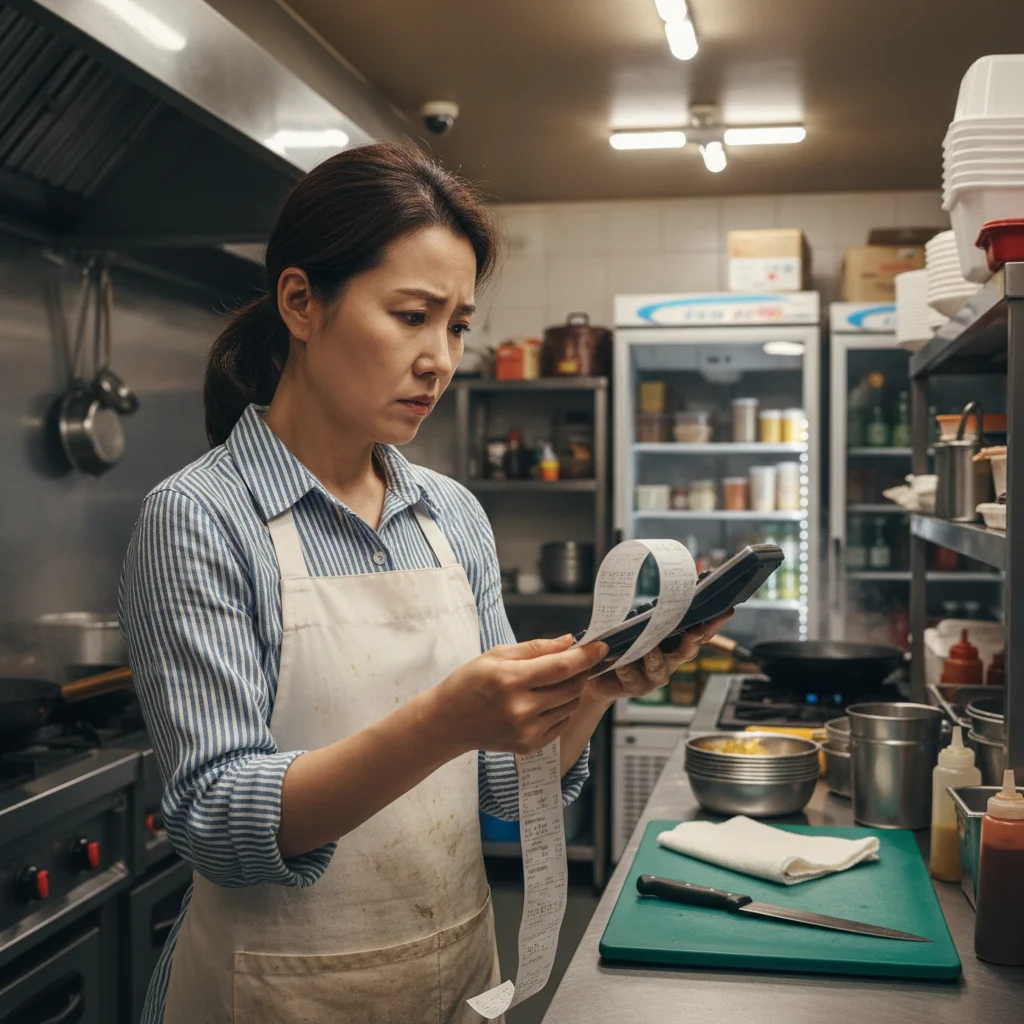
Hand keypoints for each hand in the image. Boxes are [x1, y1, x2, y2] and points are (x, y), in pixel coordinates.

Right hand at [422, 635, 608, 755]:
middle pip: (572, 686)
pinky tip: (543, 701)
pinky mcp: (529, 746)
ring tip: (552, 682)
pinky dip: (561, 709)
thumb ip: (536, 648)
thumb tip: (569, 641)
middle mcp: (520, 708)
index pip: (562, 667)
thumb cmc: (470, 683)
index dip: (587, 656)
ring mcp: (526, 730)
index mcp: (511, 679)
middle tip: (577, 661)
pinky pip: (561, 723)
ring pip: (570, 705)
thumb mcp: (497, 655)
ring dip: (571, 690)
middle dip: (581, 671)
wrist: (448, 722)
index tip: (602, 647)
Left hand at [584, 611, 733, 702]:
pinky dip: (627, 668)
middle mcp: (670, 660)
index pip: (699, 632)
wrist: (598, 672)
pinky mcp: (638, 687)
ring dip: (655, 656)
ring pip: (661, 667)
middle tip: (697, 628)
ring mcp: (655, 676)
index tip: (726, 610)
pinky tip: (620, 661)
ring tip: (648, 647)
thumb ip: (650, 610)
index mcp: (674, 643)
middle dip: (694, 638)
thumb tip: (664, 584)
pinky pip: (634, 677)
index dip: (714, 623)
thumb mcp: (635, 623)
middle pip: (688, 650)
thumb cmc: (620, 643)